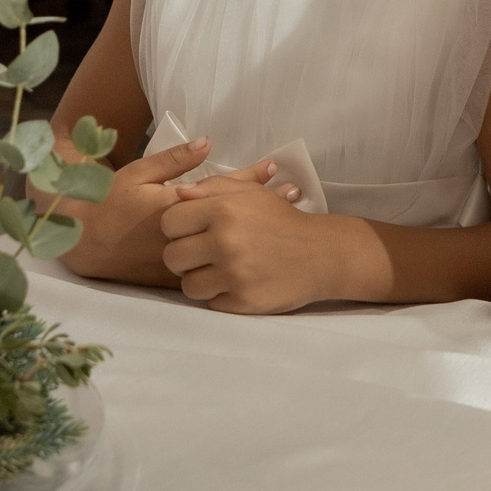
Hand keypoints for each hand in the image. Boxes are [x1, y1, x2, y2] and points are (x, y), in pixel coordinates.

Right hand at [61, 136, 277, 283]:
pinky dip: (234, 253)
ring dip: (255, 229)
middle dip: (265, 204)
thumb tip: (207, 142)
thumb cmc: (107, 202)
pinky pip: (212, 264)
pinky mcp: (175, 277)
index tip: (276, 168)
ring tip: (285, 219)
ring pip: (227, 242)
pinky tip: (252, 250)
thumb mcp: (138, 173)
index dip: (251, 178)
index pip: (222, 190)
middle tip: (295, 194)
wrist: (82, 242)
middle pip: (233, 217)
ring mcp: (182, 258)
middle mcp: (185, 234)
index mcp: (177, 207)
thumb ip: (174, 160)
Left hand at [161, 171, 335, 313]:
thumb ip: (211, 187)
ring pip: (188, 285)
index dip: (177, 227)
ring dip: (198, 279)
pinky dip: (219, 296)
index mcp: (223, 210)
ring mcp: (234, 275)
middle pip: (173, 256)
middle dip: (183, 256)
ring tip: (216, 271)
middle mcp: (226, 242)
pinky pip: (210, 303)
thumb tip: (177, 193)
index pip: (169, 222)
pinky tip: (234, 284)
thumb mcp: (250, 193)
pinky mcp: (243, 301)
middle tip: (201, 254)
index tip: (190, 230)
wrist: (320, 254)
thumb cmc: (281, 220)